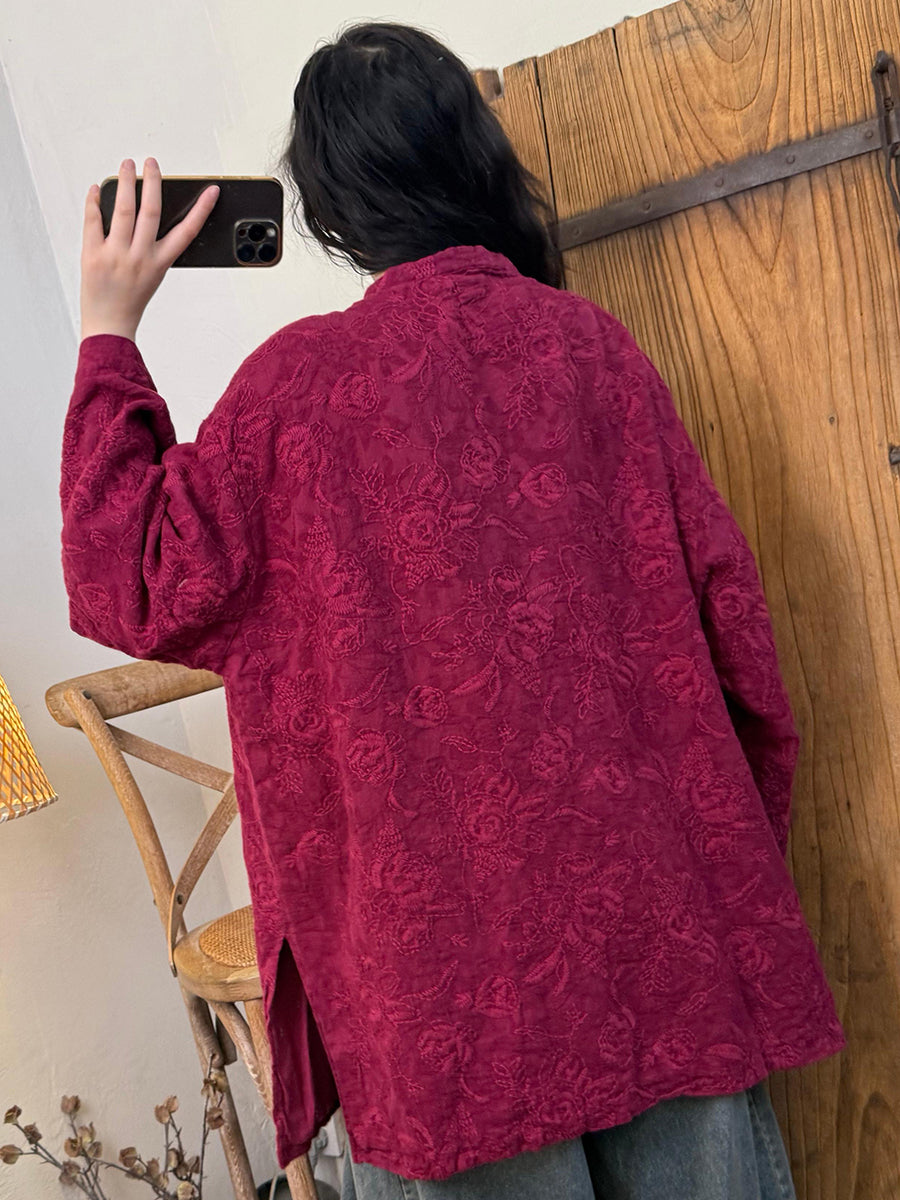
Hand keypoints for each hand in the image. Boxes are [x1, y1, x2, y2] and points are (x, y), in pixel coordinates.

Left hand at [80, 157, 219, 341]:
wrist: (109, 324)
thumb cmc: (131, 300)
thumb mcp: (152, 275)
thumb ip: (152, 247)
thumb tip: (144, 209)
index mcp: (160, 263)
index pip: (187, 232)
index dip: (201, 209)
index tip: (211, 191)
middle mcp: (140, 257)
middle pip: (151, 211)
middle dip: (153, 182)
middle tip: (151, 162)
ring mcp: (115, 255)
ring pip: (124, 210)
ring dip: (127, 182)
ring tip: (127, 165)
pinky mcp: (92, 254)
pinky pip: (93, 221)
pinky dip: (95, 201)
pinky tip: (98, 188)